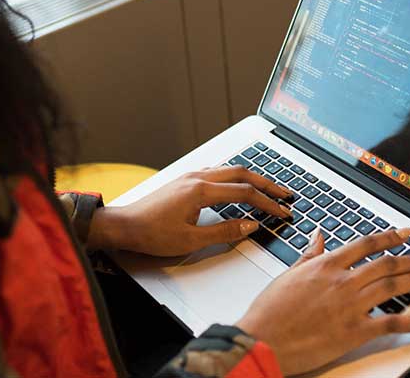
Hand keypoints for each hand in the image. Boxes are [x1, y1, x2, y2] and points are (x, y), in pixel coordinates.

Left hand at [87, 165, 293, 255]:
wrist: (124, 225)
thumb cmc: (152, 233)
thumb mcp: (191, 240)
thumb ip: (224, 231)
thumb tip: (250, 225)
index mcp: (201, 191)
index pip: (244, 193)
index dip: (267, 202)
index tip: (283, 211)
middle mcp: (197, 178)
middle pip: (241, 173)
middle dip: (266, 183)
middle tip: (285, 194)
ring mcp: (190, 176)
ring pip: (229, 170)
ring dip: (250, 178)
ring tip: (266, 188)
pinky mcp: (185, 180)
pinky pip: (216, 172)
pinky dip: (234, 177)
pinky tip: (237, 184)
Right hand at [237, 228, 409, 375]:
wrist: (264, 338)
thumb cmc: (271, 308)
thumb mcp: (288, 274)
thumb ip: (309, 254)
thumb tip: (318, 235)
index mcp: (325, 264)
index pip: (365, 245)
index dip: (389, 237)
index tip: (403, 233)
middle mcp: (342, 281)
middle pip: (385, 264)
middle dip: (409, 258)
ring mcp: (351, 305)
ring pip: (392, 287)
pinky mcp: (356, 332)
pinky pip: (391, 324)